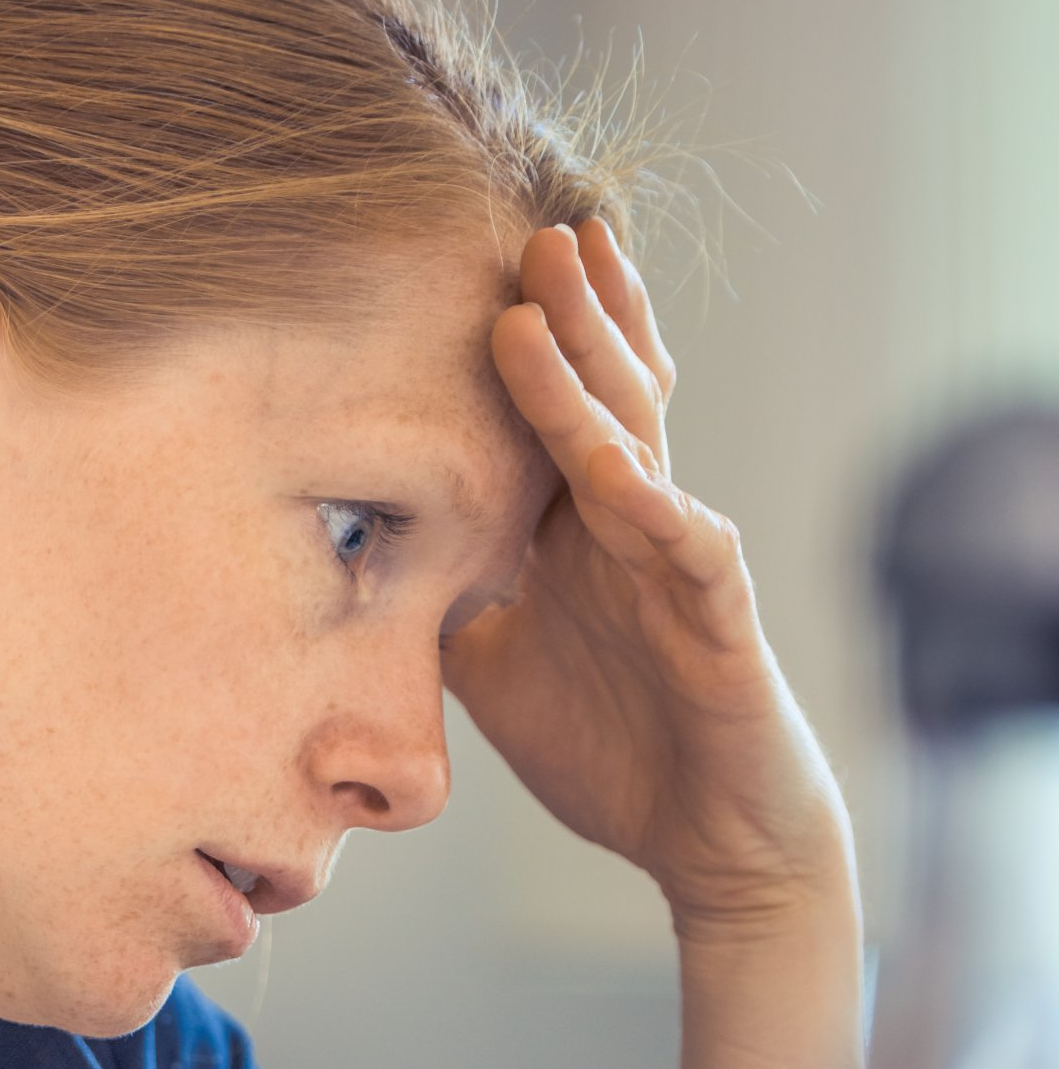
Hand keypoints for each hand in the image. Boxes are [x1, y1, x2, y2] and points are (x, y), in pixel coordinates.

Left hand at [441, 219, 853, 933]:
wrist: (706, 839)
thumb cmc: (608, 740)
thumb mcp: (491, 662)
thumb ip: (439, 598)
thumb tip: (348, 559)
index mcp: (580, 529)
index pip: (557, 410)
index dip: (534, 338)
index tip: (482, 261)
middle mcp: (632, 527)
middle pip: (601, 397)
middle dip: (567, 313)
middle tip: (529, 228)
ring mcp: (679, 567)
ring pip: (636, 449)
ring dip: (590, 376)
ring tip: (547, 301)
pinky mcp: (720, 625)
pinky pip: (690, 554)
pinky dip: (654, 508)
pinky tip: (615, 468)